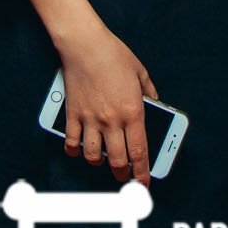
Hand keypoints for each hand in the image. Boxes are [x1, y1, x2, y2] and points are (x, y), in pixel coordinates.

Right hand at [54, 25, 158, 184]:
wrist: (85, 44)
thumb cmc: (114, 55)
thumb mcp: (140, 72)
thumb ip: (150, 92)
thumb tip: (155, 104)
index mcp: (133, 112)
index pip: (139, 152)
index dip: (142, 173)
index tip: (144, 183)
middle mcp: (112, 120)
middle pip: (117, 161)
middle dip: (123, 175)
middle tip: (125, 177)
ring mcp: (90, 119)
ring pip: (93, 156)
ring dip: (99, 164)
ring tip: (103, 162)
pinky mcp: (72, 114)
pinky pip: (71, 142)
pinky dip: (75, 150)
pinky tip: (79, 149)